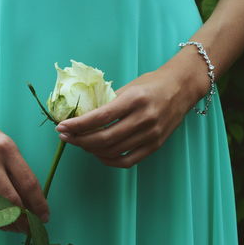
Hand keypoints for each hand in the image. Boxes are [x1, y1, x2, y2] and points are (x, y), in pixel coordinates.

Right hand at [0, 107, 48, 232]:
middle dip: (24, 218)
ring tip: (15, 227)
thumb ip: (16, 169)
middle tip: (31, 226)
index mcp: (6, 148)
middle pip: (11, 198)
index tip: (45, 215)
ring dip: (7, 222)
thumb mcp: (5, 144)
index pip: (28, 182)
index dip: (39, 203)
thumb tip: (30, 198)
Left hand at [55, 65, 204, 167]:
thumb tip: (83, 117)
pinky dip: (108, 160)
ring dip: (90, 150)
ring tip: (80, 143)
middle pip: (104, 138)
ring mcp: (151, 135)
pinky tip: (98, 153)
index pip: (99, 117)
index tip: (61, 127)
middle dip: (79, 140)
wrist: (182, 87)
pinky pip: (127, 161)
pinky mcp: (156, 146)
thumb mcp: (129, 86)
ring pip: (113, 151)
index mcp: (134, 99)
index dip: (77, 125)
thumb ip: (108, 103)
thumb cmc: (152, 83)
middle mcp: (143, 118)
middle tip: (65, 137)